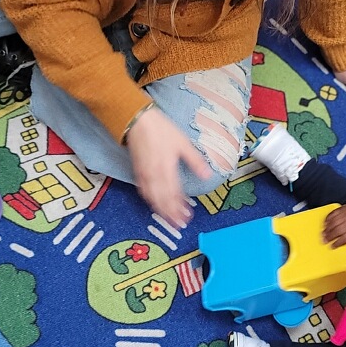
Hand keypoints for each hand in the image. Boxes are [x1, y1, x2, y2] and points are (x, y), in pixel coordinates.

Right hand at [126, 107, 211, 226]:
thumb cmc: (161, 130)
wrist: (138, 121)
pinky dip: (150, 200)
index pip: (175, 194)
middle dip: (171, 214)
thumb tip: (208, 175)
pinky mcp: (137, 171)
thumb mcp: (183, 143)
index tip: (188, 217)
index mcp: (167, 169)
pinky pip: (143, 191)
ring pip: (152, 198)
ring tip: (169, 219)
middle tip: (179, 224)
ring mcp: (145, 174)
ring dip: (161, 210)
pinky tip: (154, 204)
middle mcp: (155, 175)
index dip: (181, 207)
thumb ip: (195, 161)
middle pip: (163, 200)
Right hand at [323, 203, 345, 257]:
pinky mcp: (341, 210)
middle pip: (337, 231)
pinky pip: (332, 215)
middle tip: (323, 241)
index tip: (332, 247)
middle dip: (329, 236)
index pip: (344, 239)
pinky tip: (325, 224)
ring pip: (333, 223)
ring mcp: (344, 216)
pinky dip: (327, 220)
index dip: (337, 243)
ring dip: (326, 229)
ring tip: (322, 234)